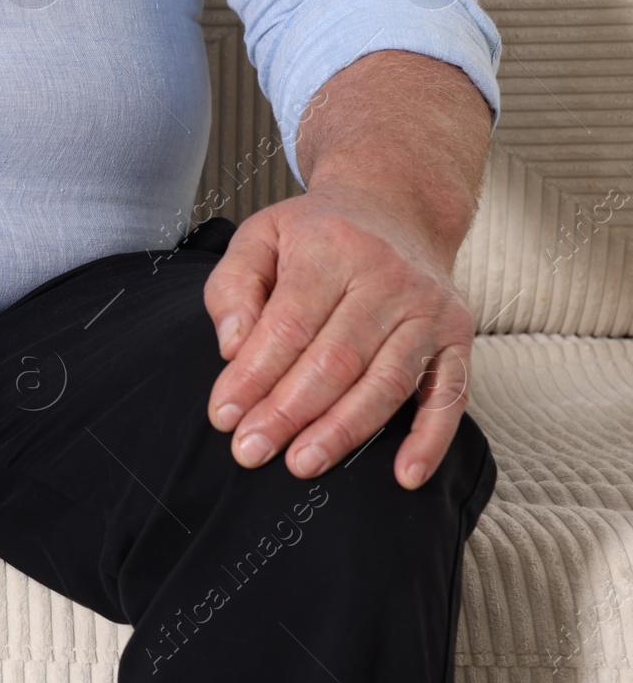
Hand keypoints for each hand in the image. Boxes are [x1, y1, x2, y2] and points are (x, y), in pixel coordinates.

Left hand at [201, 182, 473, 489]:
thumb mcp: (261, 236)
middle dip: (289, 412)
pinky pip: (450, 394)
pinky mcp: (458, 336)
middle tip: (251, 451)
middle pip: (334, 360)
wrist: (397, 207)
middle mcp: (387, 278)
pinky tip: (404, 475)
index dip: (253, 375)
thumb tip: (231, 347)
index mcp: (332, 249)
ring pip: (385, 382)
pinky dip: (430, 439)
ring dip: (343, 431)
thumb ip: (234, 286)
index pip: (288, 325)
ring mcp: (429, 310)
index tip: (225, 415)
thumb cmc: (316, 233)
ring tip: (302, 464)